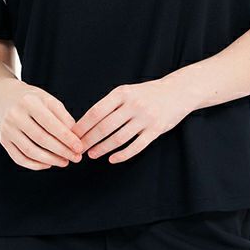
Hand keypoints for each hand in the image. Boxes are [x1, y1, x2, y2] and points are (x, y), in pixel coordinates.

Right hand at [0, 80, 83, 169]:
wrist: (5, 98)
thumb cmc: (32, 99)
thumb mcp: (48, 100)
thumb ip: (62, 115)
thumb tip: (75, 135)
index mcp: (29, 102)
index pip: (50, 123)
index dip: (66, 137)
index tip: (79, 147)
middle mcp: (15, 115)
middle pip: (41, 139)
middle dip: (61, 151)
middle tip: (76, 157)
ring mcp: (7, 129)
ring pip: (30, 151)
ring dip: (50, 160)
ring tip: (65, 162)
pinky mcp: (3, 141)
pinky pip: (19, 158)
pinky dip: (35, 164)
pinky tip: (49, 164)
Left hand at [71, 77, 196, 163]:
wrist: (177, 91)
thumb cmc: (147, 93)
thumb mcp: (127, 91)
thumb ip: (111, 104)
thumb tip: (87, 122)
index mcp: (122, 93)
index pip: (96, 111)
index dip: (83, 125)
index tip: (72, 135)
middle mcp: (133, 104)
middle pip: (105, 127)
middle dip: (89, 140)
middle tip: (78, 149)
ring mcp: (145, 118)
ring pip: (119, 138)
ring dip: (102, 148)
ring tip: (92, 154)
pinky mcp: (156, 130)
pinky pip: (136, 146)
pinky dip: (122, 155)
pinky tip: (112, 159)